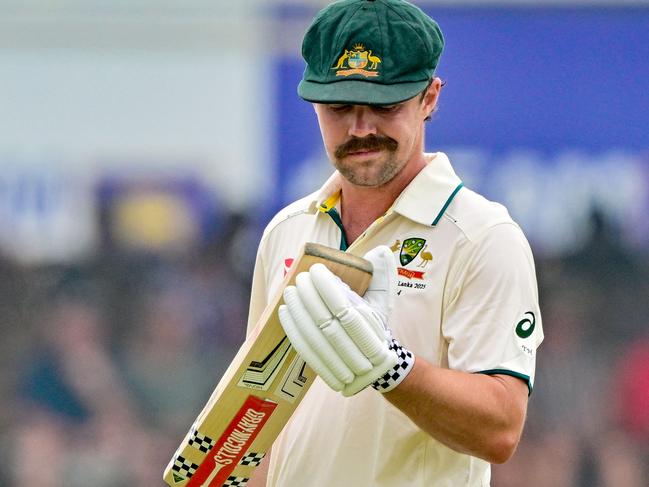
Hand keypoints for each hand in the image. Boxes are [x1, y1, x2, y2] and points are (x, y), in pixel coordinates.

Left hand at [278, 246, 414, 395]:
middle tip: (300, 278)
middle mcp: (361, 352)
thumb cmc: (374, 327)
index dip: (328, 288)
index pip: (346, 309)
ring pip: (314, 337)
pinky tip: (285, 311)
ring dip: (298, 312)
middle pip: (328, 322)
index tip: (316, 269)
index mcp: (375, 331)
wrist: (376, 368)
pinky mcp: (329, 374)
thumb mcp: (383, 303)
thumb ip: (382, 276)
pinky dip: (293, 330)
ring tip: (289, 291)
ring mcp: (345, 366)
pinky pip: (306, 351)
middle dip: (309, 297)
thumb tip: (380, 251)